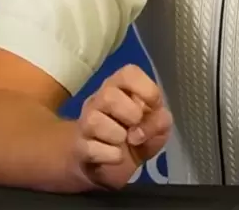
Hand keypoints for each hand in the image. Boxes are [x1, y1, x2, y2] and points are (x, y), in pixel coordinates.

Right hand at [69, 64, 172, 189]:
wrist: (112, 166)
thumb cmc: (138, 135)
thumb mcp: (158, 126)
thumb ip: (159, 121)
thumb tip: (138, 132)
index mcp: (121, 86)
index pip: (128, 73)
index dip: (146, 89)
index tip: (154, 106)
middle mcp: (99, 98)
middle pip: (108, 95)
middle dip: (130, 114)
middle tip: (136, 126)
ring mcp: (85, 121)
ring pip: (94, 121)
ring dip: (118, 136)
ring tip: (123, 141)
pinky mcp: (79, 146)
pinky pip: (90, 148)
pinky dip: (111, 156)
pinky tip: (116, 156)